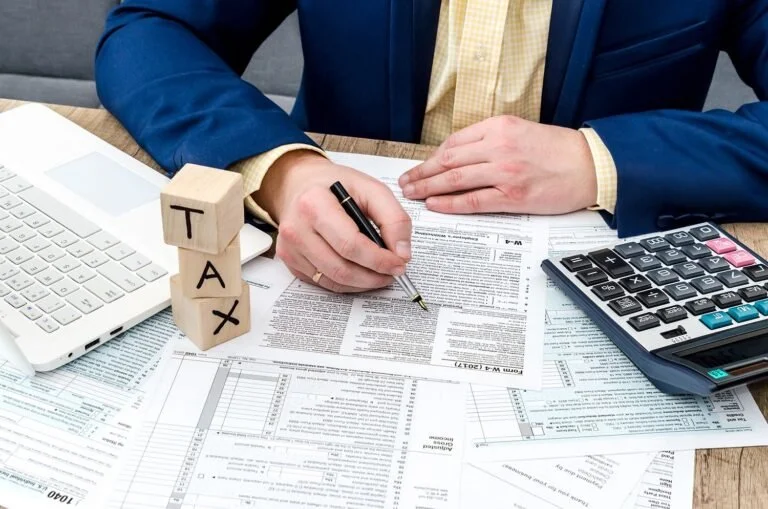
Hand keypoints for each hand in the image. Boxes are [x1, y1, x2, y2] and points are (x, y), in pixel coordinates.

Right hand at [254, 150, 411, 292]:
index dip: (379, 260)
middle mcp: (297, 228)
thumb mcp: (370, 188)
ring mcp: (290, 248)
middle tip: (393, 272)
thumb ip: (393, 218)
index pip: (350, 244)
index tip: (399, 263)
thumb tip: (402, 253)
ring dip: (363, 283)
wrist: (300, 184)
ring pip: (333, 280)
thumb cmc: (334, 185)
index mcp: (314, 204)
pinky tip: (360, 272)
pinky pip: (323, 282)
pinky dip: (347, 284)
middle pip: (341, 268)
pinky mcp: (290, 261)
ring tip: (380, 274)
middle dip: (373, 276)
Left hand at [399, 115, 597, 214]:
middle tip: (405, 182)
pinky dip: (450, 203)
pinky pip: (473, 201)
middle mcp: (499, 147)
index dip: (431, 157)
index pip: (454, 142)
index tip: (418, 166)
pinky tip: (435, 204)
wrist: (590, 165)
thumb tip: (460, 155)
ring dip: (428, 187)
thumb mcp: (521, 130)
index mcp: (499, 127)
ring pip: (455, 180)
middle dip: (421, 172)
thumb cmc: (558, 150)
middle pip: (448, 160)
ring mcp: (505, 172)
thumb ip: (491, 140)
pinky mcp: (513, 196)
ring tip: (413, 194)